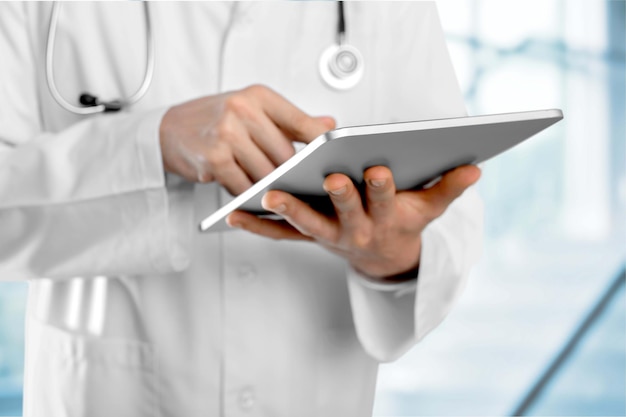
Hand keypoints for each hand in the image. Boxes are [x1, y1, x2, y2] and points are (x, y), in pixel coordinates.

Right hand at [159, 85, 334, 194]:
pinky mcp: (215, 159)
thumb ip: (291, 120)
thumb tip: (329, 125)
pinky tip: (246, 189)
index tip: (333, 159)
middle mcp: (243, 110)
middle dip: (289, 173)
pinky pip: (244, 186)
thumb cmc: (215, 120)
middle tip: (294, 183)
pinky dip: (248, 192)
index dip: (319, 144)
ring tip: (267, 186)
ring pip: (266, 173)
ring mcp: (227, 134)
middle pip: (285, 155)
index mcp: (258, 96)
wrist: (169, 130)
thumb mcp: (253, 109)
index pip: (300, 121)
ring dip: (268, 186)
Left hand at [226, 165, 480, 279]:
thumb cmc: (405, 222)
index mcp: (386, 217)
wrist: (383, 257)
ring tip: (268, 194)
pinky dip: (258, 225)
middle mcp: (356, 230)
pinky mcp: (307, 238)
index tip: (380, 169)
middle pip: (346, 212)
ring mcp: (329, 236)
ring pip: (307, 225)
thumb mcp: (429, 208)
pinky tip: (235, 213)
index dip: (384, 187)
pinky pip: (280, 235)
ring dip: (289, 210)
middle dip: (341, 196)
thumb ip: (449, 187)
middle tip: (330, 178)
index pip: (386, 200)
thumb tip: (476, 169)